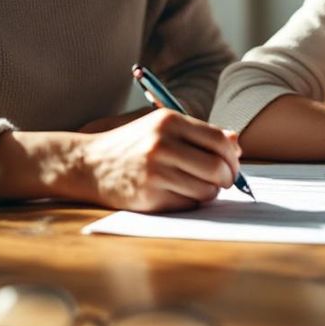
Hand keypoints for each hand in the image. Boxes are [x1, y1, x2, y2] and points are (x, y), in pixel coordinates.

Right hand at [0, 110, 240, 211]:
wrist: (88, 164)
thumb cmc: (132, 145)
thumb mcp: (160, 128)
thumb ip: (198, 133)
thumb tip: (236, 144)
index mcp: (168, 121)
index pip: (220, 141)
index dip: (233, 156)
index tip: (232, 164)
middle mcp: (162, 144)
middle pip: (217, 168)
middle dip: (228, 178)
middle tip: (224, 181)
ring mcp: (155, 172)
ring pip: (207, 190)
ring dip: (210, 192)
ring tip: (198, 186)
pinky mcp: (149, 197)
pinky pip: (188, 204)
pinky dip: (191, 202)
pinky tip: (179, 194)